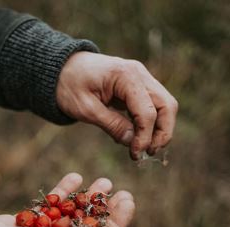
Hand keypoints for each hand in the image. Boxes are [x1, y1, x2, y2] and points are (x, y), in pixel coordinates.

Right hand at [0, 173, 134, 226]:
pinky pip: (53, 207)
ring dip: (88, 199)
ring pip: (73, 215)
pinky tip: (76, 178)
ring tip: (104, 181)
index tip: (129, 201)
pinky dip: (64, 193)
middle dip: (106, 210)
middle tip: (121, 189)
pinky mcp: (30, 223)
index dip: (117, 224)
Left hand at [56, 52, 177, 159]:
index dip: (145, 137)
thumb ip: (111, 125)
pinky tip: (137, 137)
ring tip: (145, 148)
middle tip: (148, 153)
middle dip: (162, 133)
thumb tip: (133, 142)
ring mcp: (141, 78)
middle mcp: (139, 74)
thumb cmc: (69, 86)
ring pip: (165, 105)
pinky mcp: (139, 86)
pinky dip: (151, 122)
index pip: (148, 111)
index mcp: (126, 76)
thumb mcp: (86, 109)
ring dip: (160, 129)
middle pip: (167, 106)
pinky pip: (154, 105)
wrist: (62, 69)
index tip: (135, 154)